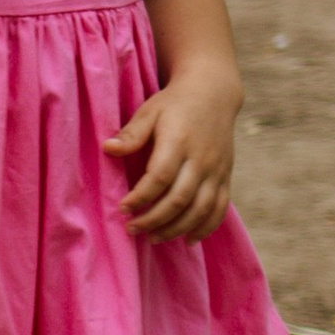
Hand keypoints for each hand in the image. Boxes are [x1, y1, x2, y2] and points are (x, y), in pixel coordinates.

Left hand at [105, 73, 239, 242]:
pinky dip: (206, 227)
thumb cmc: (174, 104)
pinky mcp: (226, 176)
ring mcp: (217, 170)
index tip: (122, 207)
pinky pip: (220, 208)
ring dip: (177, 228)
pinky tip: (188, 240)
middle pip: (180, 199)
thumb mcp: (149, 111)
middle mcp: (201, 160)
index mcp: (179, 142)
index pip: (160, 177)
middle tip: (132, 228)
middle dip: (154, 219)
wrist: (214, 94)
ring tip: (153, 238)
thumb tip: (108, 149)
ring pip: (201, 209)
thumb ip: (131, 133)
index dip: (141, 196)